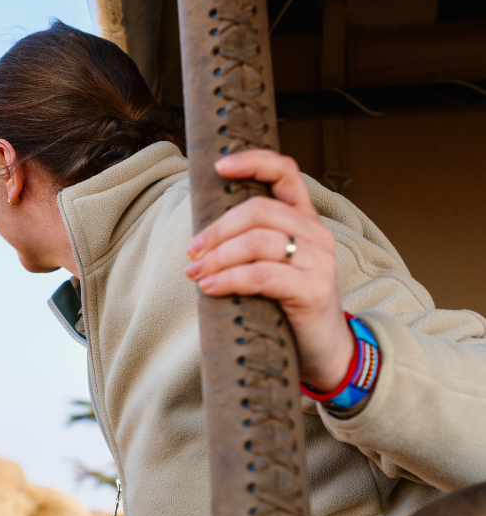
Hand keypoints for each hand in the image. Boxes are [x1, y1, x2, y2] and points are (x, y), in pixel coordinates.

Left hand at [183, 149, 352, 391]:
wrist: (323, 352)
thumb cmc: (288, 308)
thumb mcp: (270, 268)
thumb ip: (249, 246)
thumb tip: (200, 240)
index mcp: (304, 221)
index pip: (286, 173)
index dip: (254, 162)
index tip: (220, 166)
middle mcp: (316, 235)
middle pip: (258, 211)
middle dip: (217, 230)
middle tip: (192, 251)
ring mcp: (318, 261)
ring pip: (257, 242)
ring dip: (217, 257)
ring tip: (195, 273)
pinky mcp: (312, 290)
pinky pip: (262, 275)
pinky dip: (230, 279)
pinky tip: (210, 288)